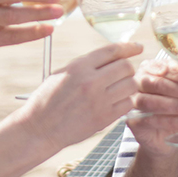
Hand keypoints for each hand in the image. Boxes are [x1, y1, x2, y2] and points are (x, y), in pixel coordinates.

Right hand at [17, 42, 142, 148]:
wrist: (39, 129)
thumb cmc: (47, 101)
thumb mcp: (61, 74)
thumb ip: (85, 65)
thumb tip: (110, 57)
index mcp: (78, 67)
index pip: (112, 50)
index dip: (128, 47)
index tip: (137, 47)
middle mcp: (90, 81)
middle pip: (126, 67)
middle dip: (127, 69)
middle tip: (122, 74)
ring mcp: (99, 100)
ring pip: (131, 85)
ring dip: (129, 85)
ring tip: (120, 89)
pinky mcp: (104, 118)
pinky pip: (128, 104)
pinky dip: (126, 101)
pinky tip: (117, 102)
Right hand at [128, 59, 177, 156]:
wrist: (163, 135)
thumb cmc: (174, 107)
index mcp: (151, 68)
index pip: (167, 68)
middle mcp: (138, 82)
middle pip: (159, 84)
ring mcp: (133, 101)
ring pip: (153, 102)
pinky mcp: (133, 120)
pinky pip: (150, 120)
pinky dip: (171, 121)